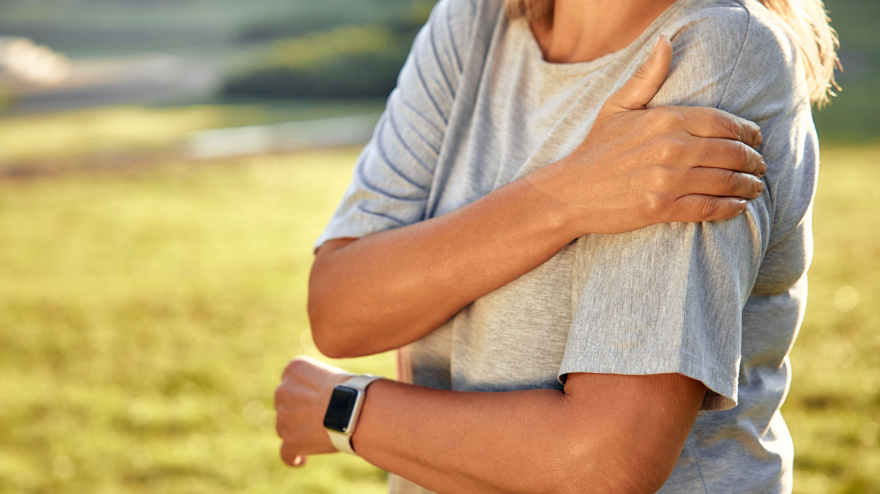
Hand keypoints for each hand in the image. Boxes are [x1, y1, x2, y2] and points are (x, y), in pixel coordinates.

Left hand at [274, 356, 351, 466]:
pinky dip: (293, 456)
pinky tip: (302, 458)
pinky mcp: (290, 440)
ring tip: (319, 435)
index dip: (305, 391)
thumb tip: (320, 402)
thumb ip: (319, 385)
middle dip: (299, 412)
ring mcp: (283, 417)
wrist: (355, 408)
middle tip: (322, 418)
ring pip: (285, 427)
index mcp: (294, 369)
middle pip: (286, 404)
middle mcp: (282, 390)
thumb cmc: (354, 389)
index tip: (318, 398)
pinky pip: (286, 453)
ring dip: (298, 432)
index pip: (293, 380)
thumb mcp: (333, 375)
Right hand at [542, 35, 766, 235]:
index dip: (747, 132)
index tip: (756, 139)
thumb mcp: (617, 106)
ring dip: (747, 186)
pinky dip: (730, 208)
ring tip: (755, 187)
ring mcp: (666, 179)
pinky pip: (709, 207)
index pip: (722, 123)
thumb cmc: (596, 149)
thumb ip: (647, 76)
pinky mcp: (661, 207)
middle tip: (760, 167)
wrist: (569, 192)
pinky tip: (737, 206)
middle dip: (753, 161)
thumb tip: (666, 40)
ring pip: (725, 181)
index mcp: (665, 119)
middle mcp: (670, 148)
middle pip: (730, 152)